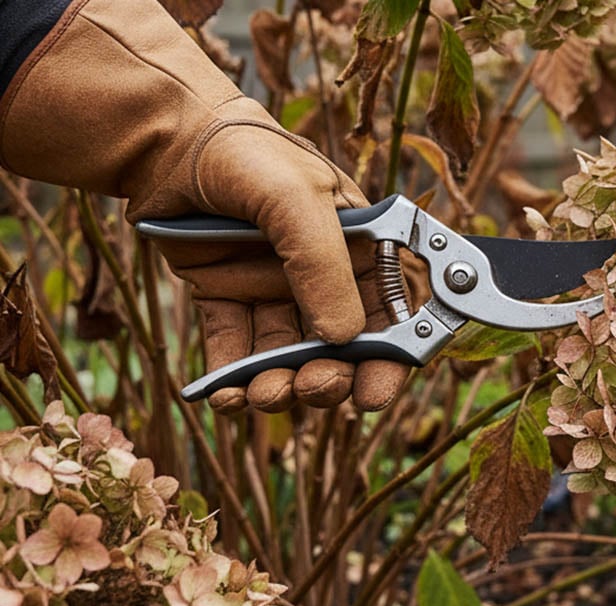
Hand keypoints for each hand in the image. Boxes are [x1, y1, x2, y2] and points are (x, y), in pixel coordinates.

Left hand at [150, 124, 407, 413]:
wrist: (168, 140)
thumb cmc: (249, 155)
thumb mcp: (299, 200)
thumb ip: (324, 266)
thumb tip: (343, 339)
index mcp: (359, 249)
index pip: (387, 315)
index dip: (387, 359)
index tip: (373, 394)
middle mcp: (321, 275)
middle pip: (338, 348)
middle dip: (329, 378)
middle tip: (312, 388)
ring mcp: (272, 289)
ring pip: (285, 356)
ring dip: (280, 385)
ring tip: (262, 395)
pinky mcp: (225, 297)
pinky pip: (235, 350)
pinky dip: (233, 378)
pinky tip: (229, 396)